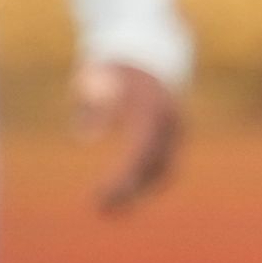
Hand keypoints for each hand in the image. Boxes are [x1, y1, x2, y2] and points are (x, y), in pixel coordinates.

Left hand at [73, 61, 182, 214]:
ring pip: (164, 171)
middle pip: (154, 168)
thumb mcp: (96, 78)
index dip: (122, 179)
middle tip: (100, 209)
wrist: (148, 52)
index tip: (98, 196)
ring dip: (139, 193)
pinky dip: (146, 183)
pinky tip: (123, 197)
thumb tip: (85, 139)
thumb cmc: (115, 67)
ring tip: (109, 210)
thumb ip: (91, 104)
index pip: (139, 154)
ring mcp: (176, 130)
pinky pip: (164, 166)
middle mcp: (170, 123)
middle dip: (129, 191)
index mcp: (152, 109)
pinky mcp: (174, 137)